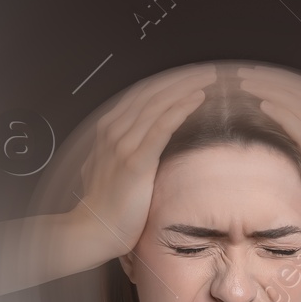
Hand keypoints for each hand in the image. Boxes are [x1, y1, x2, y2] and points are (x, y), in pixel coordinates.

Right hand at [74, 63, 216, 254]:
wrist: (93, 231)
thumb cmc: (107, 206)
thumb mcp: (115, 169)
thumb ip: (129, 151)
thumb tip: (148, 145)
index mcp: (109, 130)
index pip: (143, 95)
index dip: (169, 82)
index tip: (191, 76)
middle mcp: (114, 132)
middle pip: (152, 94)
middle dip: (181, 78)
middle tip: (206, 70)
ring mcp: (122, 145)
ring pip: (159, 104)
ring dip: (186, 87)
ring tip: (207, 79)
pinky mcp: (135, 162)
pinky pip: (161, 127)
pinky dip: (180, 108)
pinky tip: (196, 99)